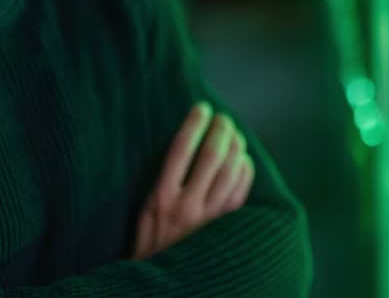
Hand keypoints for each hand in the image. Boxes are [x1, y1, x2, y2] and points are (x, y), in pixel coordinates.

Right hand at [132, 101, 254, 259]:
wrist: (161, 283)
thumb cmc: (149, 241)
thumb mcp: (144, 210)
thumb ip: (161, 182)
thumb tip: (183, 146)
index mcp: (160, 198)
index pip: (180, 149)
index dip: (193, 124)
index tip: (201, 107)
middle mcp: (186, 206)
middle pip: (211, 156)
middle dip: (220, 130)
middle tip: (223, 117)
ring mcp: (208, 218)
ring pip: (230, 171)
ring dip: (235, 146)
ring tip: (234, 134)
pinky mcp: (224, 228)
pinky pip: (241, 192)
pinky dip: (244, 170)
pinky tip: (243, 160)